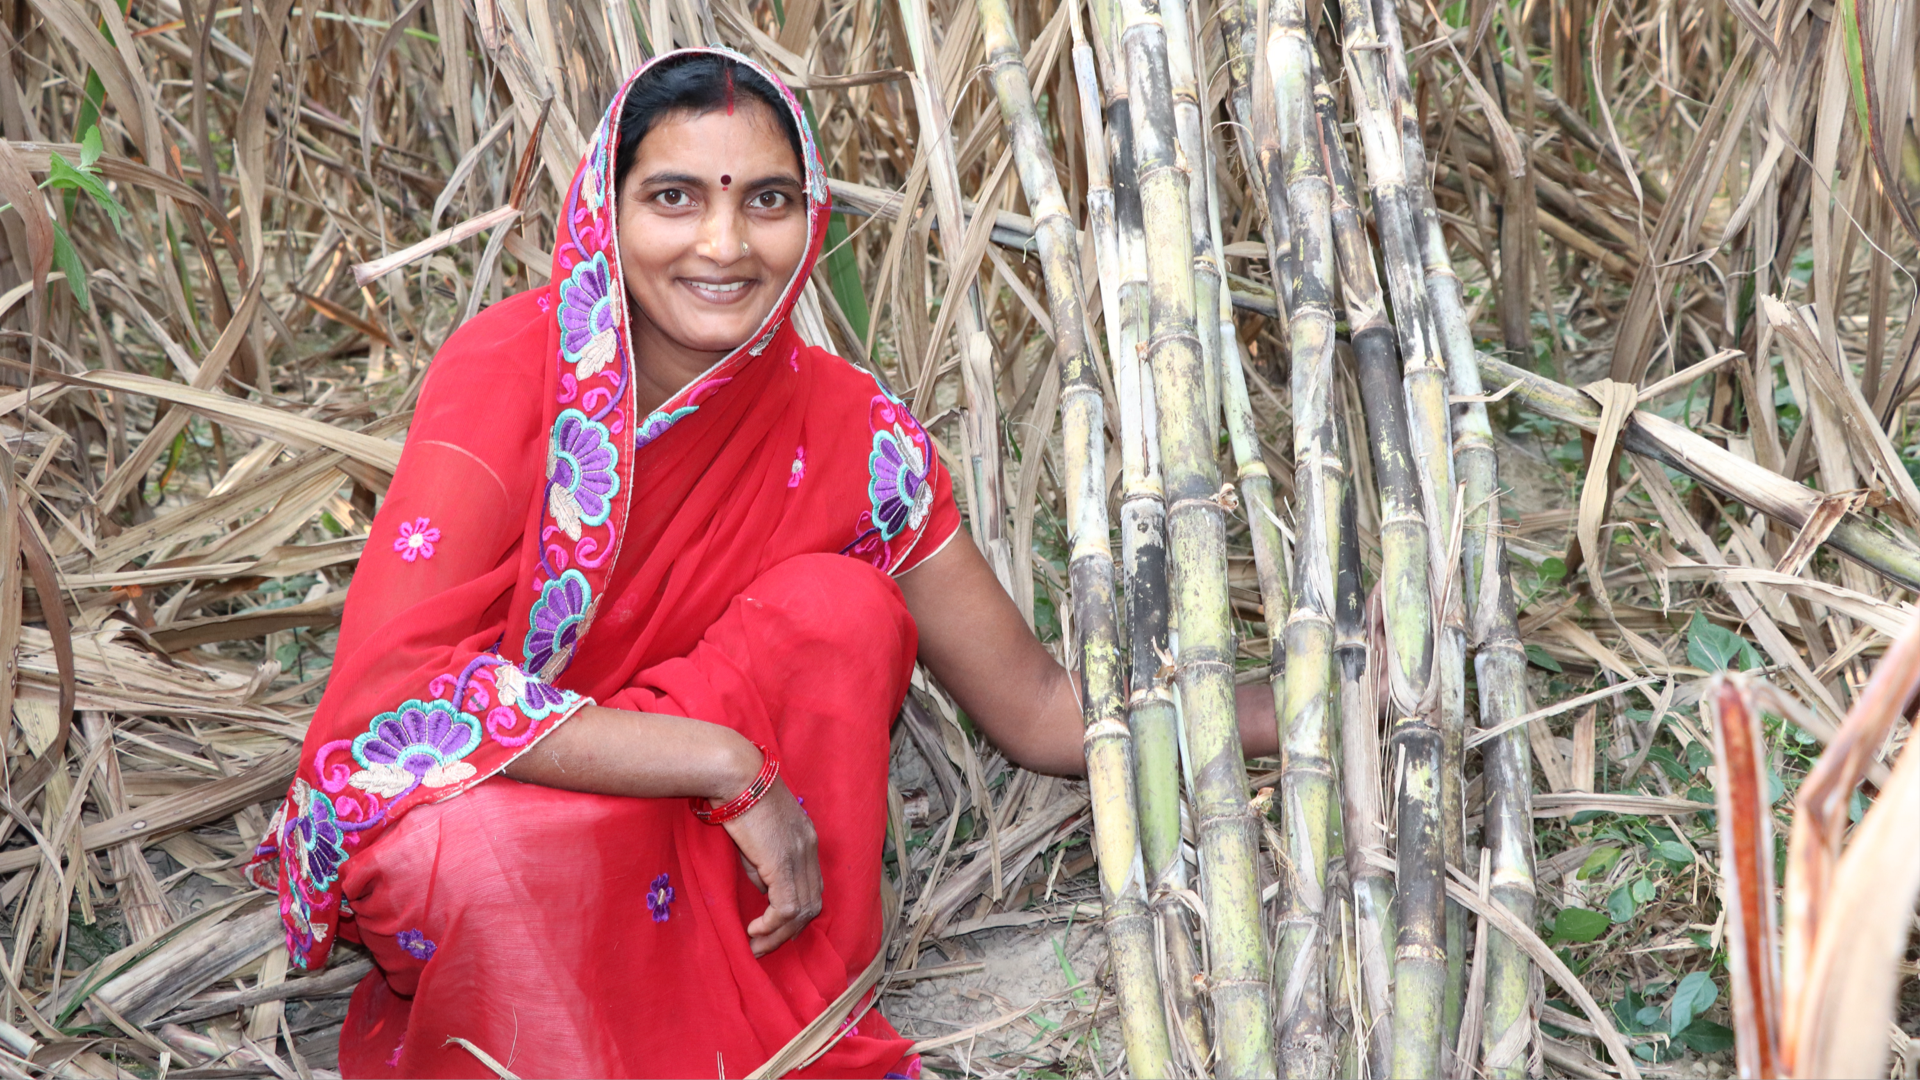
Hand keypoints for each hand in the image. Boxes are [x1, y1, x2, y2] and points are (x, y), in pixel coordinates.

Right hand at [719, 775, 820, 956]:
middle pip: (813, 902)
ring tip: (757, 946)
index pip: (813, 885)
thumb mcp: (756, 836)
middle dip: (791, 931)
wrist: (736, 775)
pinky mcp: (783, 863)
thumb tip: (763, 889)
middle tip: (766, 946)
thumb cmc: (738, 798)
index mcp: (807, 839)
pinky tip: (754, 931)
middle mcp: (810, 849)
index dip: (798, 912)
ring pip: (802, 910)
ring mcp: (800, 856)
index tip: (778, 929)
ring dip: (779, 935)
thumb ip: (763, 865)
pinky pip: (786, 908)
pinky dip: (772, 926)